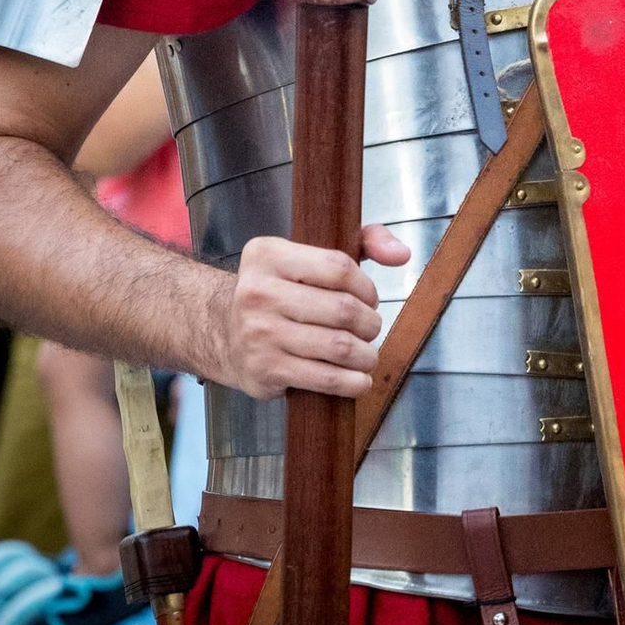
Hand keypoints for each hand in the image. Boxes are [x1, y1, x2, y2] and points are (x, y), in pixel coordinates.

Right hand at [216, 229, 409, 400]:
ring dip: (366, 355)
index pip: (338, 267)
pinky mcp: (265, 369)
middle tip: (371, 328)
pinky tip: (360, 380)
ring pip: (338, 346)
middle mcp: (258, 292)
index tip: (369, 298)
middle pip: (341, 309)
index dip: (366, 286)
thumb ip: (364, 242)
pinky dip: (352, 382)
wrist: (223, 333)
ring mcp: (259, 333)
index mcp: (268, 254)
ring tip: (368, 355)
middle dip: (369, 323)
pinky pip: (324, 378)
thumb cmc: (281, 291)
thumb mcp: (310, 255)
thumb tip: (400, 254)